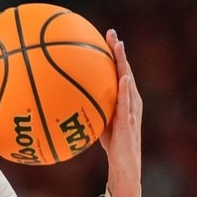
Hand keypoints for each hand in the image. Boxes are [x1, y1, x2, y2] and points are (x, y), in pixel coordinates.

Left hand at [100, 29, 142, 196]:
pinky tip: (123, 77)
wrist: (124, 163)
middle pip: (125, 69)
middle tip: (111, 33)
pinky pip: (128, 101)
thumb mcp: (97, 119)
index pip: (118, 70)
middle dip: (119, 51)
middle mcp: (131, 98)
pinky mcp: (130, 120)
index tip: (107, 35)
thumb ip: (88, 106)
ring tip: (119, 47)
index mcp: (124, 97)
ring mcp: (132, 108)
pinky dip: (126, 88)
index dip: (114, 53)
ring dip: (124, 63)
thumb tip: (64, 98)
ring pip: (128, 80)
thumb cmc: (111, 142)